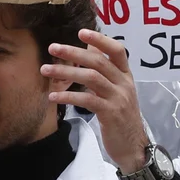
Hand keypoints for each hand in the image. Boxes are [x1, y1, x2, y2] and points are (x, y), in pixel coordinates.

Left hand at [43, 29, 147, 172]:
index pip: (117, 51)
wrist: (133, 147)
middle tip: (53, 48)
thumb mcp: (117, 92)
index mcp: (126, 76)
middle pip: (99, 62)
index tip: (81, 32)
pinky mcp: (111, 114)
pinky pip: (87, 100)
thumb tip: (92, 49)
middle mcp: (124, 84)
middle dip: (74, 53)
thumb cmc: (121, 118)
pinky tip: (54, 96)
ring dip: (66, 72)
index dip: (100, 40)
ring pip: (91, 78)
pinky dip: (69, 96)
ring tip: (46, 70)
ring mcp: (119, 98)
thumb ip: (105, 72)